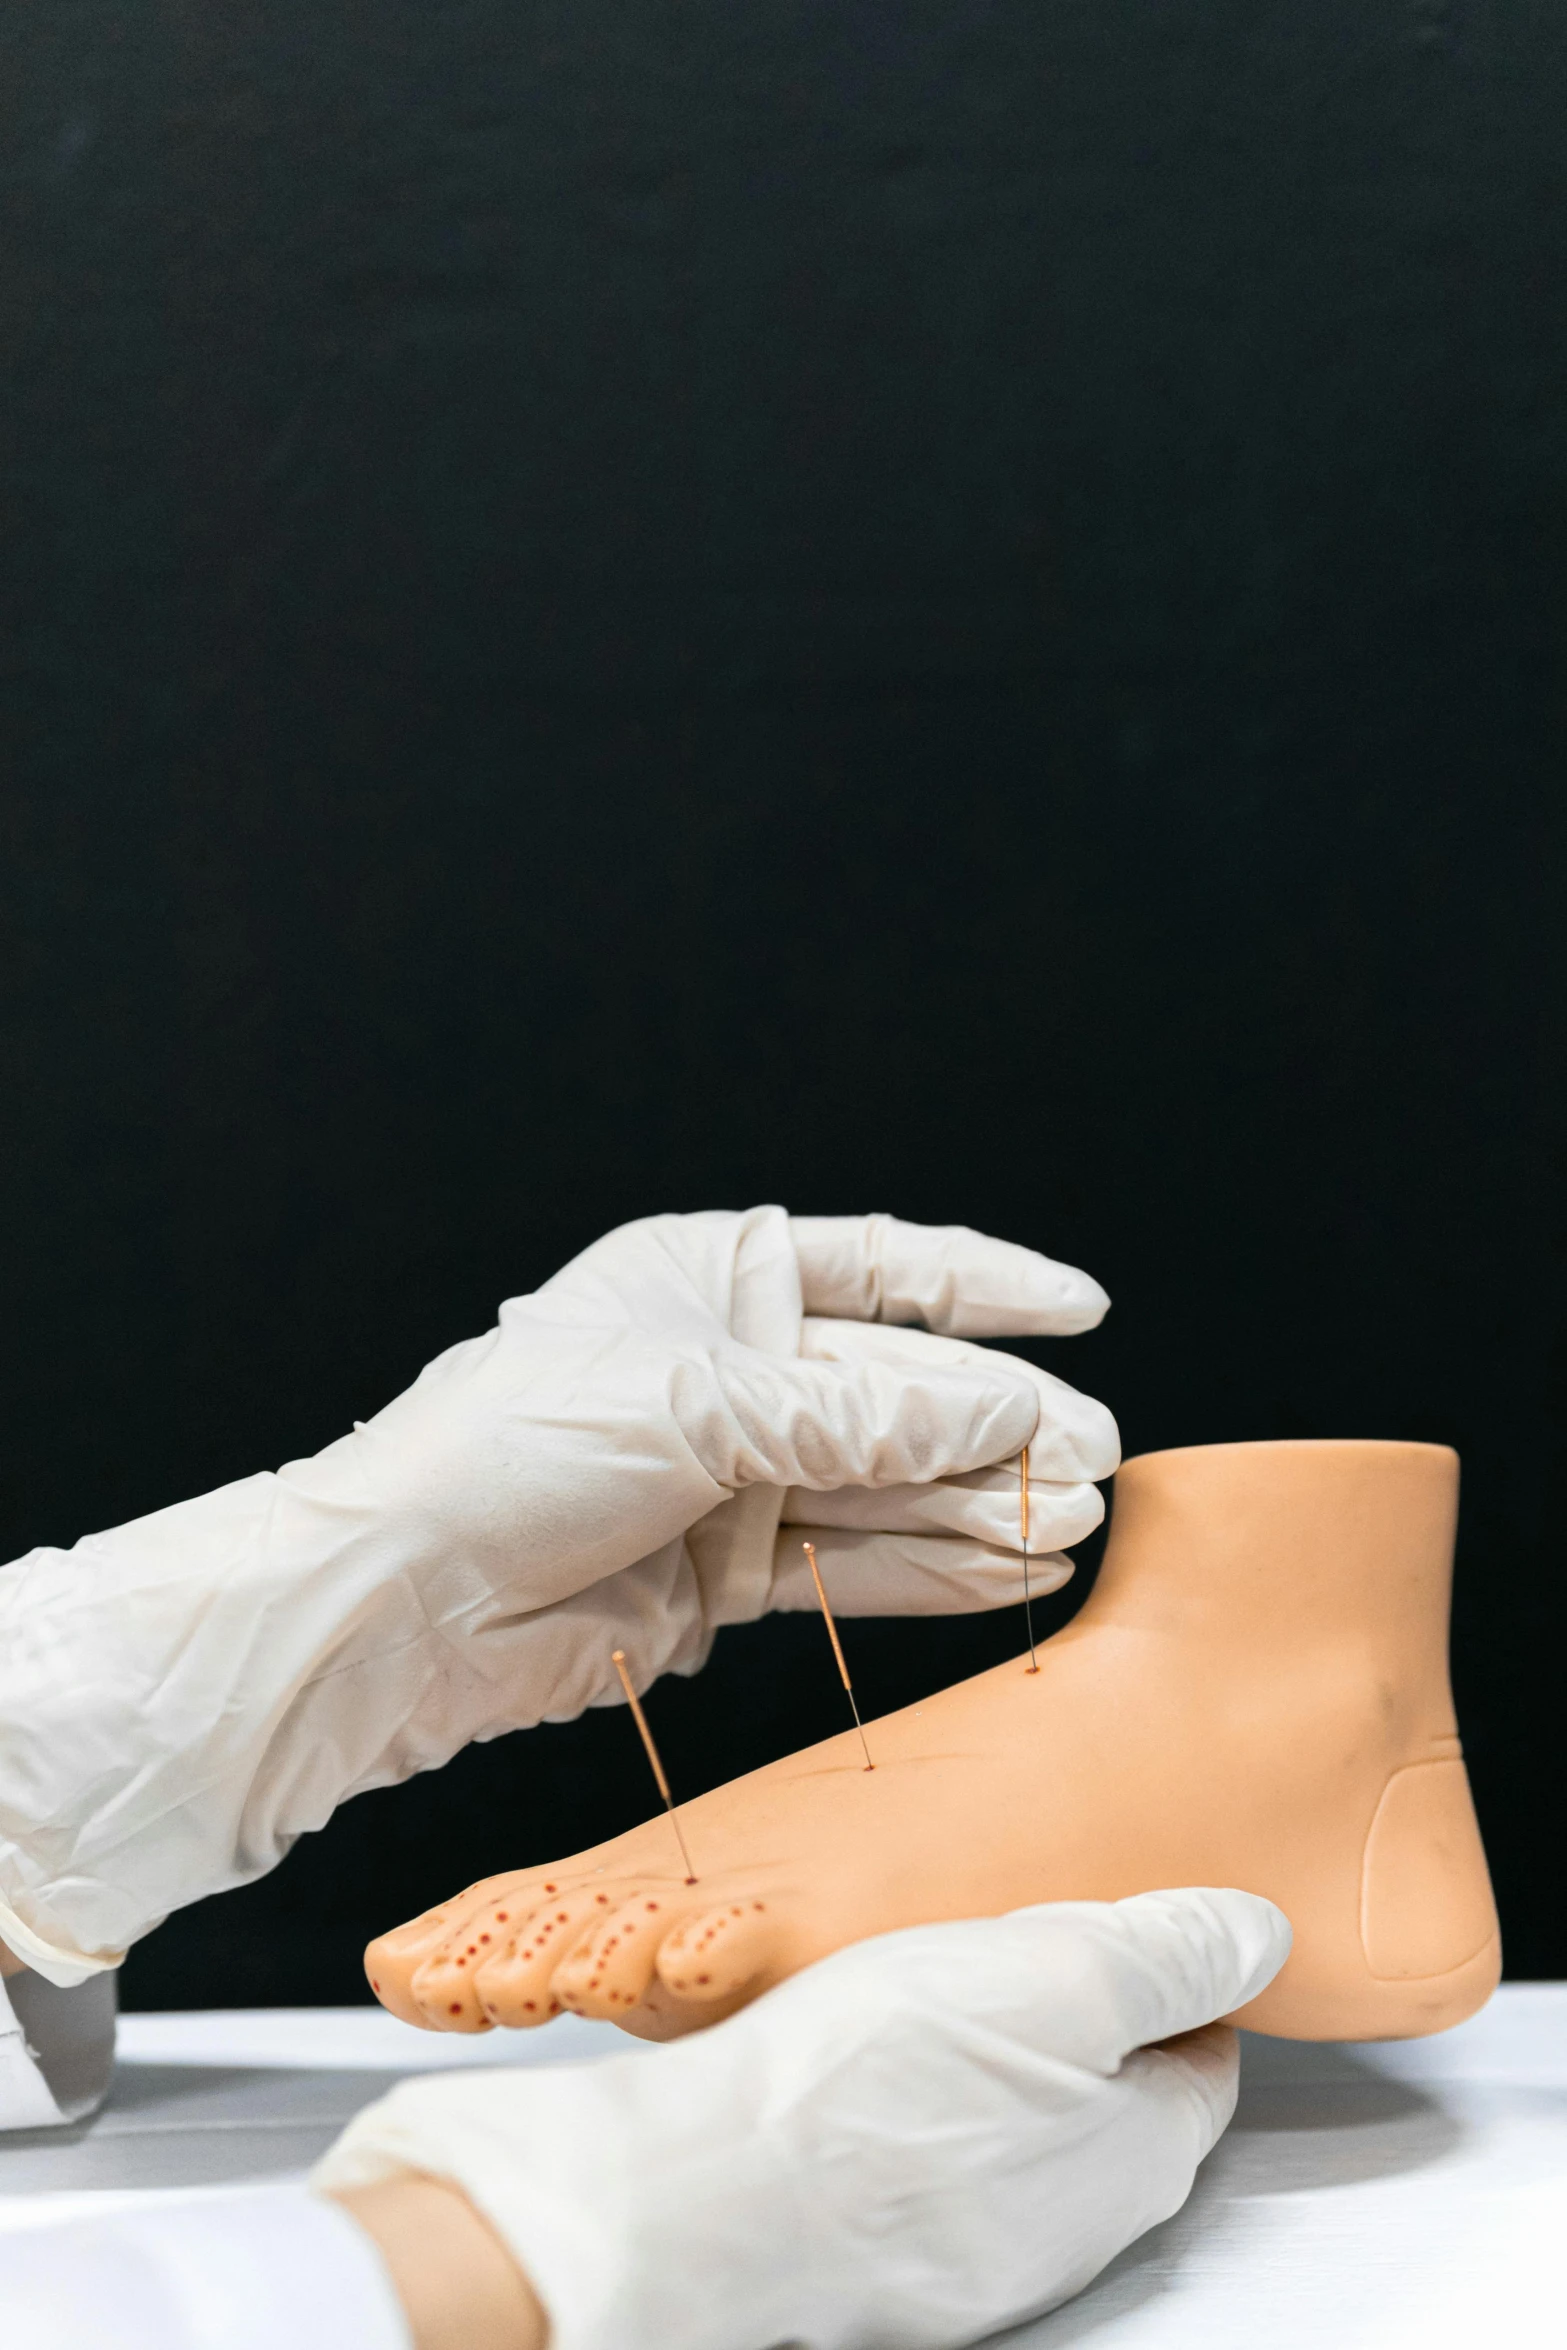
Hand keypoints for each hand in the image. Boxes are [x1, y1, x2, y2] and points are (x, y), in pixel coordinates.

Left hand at [0, 1208, 1113, 1982]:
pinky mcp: (723, 1572)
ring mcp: (728, 1475)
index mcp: (706, 1276)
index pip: (877, 1267)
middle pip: (895, 1389)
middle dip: (997, 1421)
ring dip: (979, 1504)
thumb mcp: (695, 1405)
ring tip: (1076, 1520)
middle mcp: (725, 1368)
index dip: (983, 1287)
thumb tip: (1000, 1417)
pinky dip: (930, 1573)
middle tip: (1096, 1453)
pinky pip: (851, 1564)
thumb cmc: (504, 1453)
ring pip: (885, 1485)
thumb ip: (855, 1417)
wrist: (398, 1604)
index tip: (1079, 1309)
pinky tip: (1009, 1572)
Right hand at [320, 1887, 1290, 2349]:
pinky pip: (927, 2167)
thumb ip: (1166, 1954)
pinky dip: (916, 2108)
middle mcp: (1064, 2229)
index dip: (1175, 1980)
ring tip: (935, 1984)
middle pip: (1112, 2105)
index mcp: (1134, 2157)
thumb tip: (1262, 1935)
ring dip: (996, 2066)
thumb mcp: (1054, 1975)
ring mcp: (965, 2256)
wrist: (691, 2201)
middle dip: (1086, 2023)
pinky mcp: (873, 2259)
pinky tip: (861, 2059)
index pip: (1205, 2060)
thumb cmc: (872, 2089)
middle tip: (1025, 1941)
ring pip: (1017, 2139)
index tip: (1134, 1928)